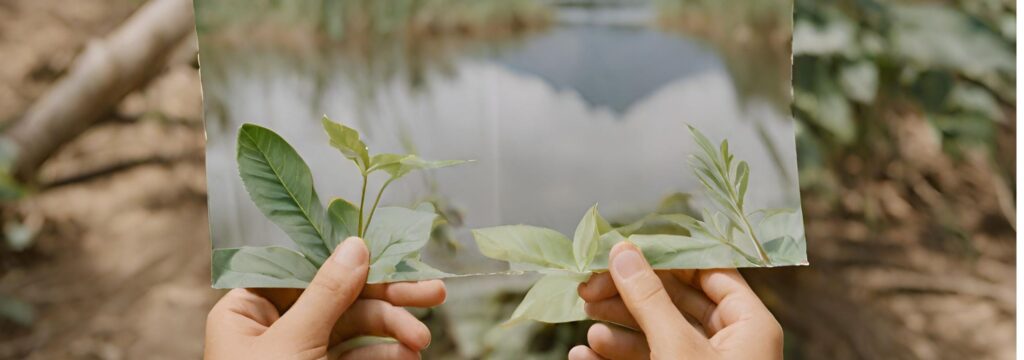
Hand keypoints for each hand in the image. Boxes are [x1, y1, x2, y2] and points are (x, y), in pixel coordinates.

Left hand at [204, 237, 445, 359]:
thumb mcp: (294, 344)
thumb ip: (327, 295)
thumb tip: (355, 246)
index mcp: (246, 313)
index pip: (303, 270)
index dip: (348, 261)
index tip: (391, 254)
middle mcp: (273, 329)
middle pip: (339, 297)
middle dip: (387, 299)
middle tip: (435, 292)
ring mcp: (301, 356)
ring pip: (356, 329)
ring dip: (393, 331)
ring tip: (422, 340)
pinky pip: (359, 359)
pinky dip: (385, 356)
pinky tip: (408, 356)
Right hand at [570, 242, 781, 359]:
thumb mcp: (675, 347)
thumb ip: (649, 298)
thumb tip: (623, 250)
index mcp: (749, 324)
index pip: (708, 271)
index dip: (664, 258)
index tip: (622, 250)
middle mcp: (731, 343)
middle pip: (675, 300)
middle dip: (630, 294)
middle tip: (589, 286)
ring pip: (656, 333)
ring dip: (618, 326)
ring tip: (586, 322)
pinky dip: (617, 357)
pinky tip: (586, 355)